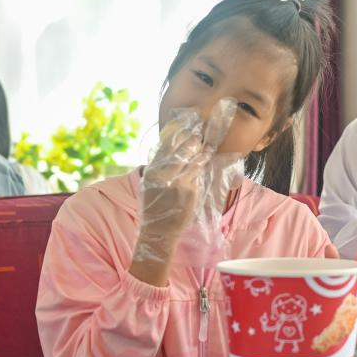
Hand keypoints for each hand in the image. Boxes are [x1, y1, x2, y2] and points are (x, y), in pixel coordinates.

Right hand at [137, 115, 209, 258]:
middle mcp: (164, 174)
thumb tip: (171, 152)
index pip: (164, 148)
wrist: (159, 229)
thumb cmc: (154, 206)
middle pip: (181, 152)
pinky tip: (207, 159)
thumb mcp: (149, 185)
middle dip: (191, 142)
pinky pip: (198, 174)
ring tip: (207, 146)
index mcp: (152, 171)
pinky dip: (203, 166)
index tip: (182, 127)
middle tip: (197, 135)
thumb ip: (159, 169)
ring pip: (193, 161)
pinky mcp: (191, 190)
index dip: (174, 136)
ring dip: (201, 152)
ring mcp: (179, 182)